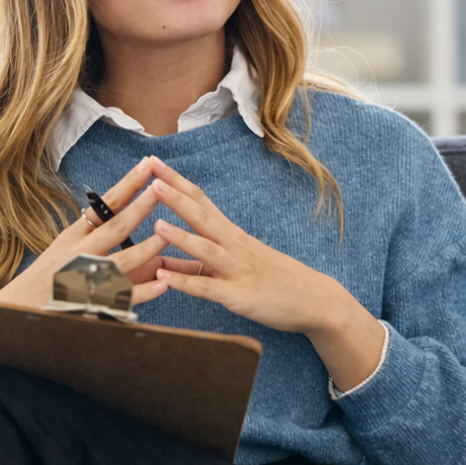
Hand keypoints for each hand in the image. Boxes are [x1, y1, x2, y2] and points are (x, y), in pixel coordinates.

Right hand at [0, 156, 170, 310]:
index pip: (104, 205)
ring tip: (166, 236)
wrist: (20, 307)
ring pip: (120, 261)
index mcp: (74, 235)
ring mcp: (85, 277)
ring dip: (145, 249)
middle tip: (160, 190)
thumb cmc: (48, 275)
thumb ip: (97, 234)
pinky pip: (121, 296)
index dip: (127, 185)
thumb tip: (125, 215)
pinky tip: (162, 284)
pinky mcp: (92, 302)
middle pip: (114, 228)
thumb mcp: (67, 247)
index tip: (147, 165)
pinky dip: (143, 291)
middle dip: (139, 208)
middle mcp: (79, 252)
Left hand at [146, 157, 386, 390]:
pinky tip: (165, 278)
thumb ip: (197, 264)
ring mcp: (239, 271)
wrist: (316, 301)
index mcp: (233, 236)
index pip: (202, 201)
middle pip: (202, 215)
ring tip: (155, 222)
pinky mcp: (241, 296)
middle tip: (149, 174)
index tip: (154, 163)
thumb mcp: (236, 266)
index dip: (177, 182)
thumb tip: (162, 261)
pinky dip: (186, 283)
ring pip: (207, 249)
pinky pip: (210, 288)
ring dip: (180, 236)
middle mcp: (235, 247)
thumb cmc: (276, 282)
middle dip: (174, 195)